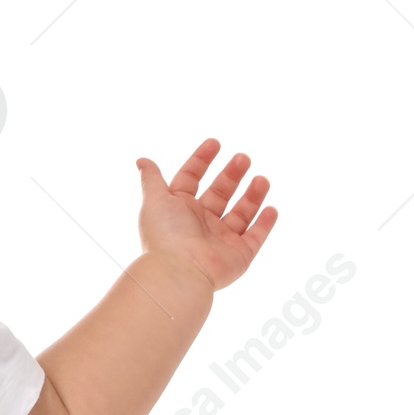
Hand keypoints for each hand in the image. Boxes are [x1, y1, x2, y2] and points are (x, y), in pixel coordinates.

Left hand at [136, 138, 276, 292]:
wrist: (180, 271)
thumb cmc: (165, 235)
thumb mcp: (155, 200)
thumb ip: (152, 179)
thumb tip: (142, 160)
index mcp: (178, 210)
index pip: (190, 179)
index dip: (201, 161)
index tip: (215, 143)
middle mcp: (199, 224)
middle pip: (219, 194)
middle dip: (231, 175)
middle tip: (243, 158)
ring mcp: (220, 241)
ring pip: (240, 213)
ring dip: (252, 195)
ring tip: (261, 179)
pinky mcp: (239, 256)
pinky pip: (255, 237)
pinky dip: (264, 223)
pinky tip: (271, 208)